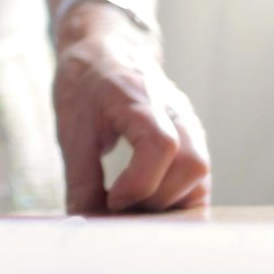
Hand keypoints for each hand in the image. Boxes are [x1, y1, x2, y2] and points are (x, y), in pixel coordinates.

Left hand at [53, 6, 211, 212]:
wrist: (106, 51)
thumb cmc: (86, 84)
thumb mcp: (71, 128)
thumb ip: (80, 177)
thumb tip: (83, 223)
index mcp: (140, 98)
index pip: (161, 144)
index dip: (140, 182)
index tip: (112, 200)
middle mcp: (176, 112)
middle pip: (193, 164)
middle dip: (157, 198)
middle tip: (119, 207)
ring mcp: (189, 126)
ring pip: (202, 176)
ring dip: (170, 203)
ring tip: (131, 208)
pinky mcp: (193, 141)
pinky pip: (198, 180)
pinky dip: (177, 200)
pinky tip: (147, 205)